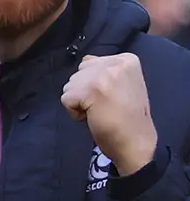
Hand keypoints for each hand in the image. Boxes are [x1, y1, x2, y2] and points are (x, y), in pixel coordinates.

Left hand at [64, 50, 160, 174]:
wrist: (135, 141)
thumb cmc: (127, 117)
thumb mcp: (123, 84)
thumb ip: (105, 70)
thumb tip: (85, 61)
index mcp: (127, 59)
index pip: (89, 63)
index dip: (93, 84)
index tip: (112, 96)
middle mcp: (116, 63)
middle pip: (78, 73)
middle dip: (85, 91)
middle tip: (105, 105)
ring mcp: (103, 75)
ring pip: (69, 86)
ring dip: (79, 101)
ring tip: (101, 110)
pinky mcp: (90, 90)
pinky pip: (65, 99)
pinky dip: (74, 112)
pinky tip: (93, 116)